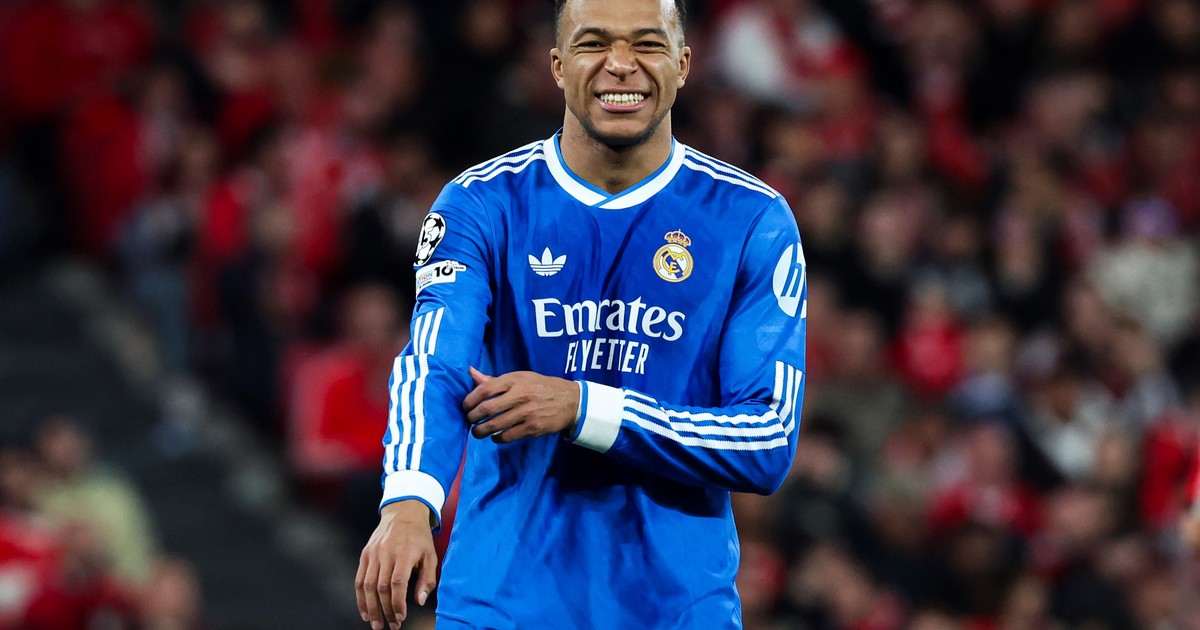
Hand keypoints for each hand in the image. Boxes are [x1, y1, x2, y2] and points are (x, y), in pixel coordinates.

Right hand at [355, 501, 437, 628]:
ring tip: (376, 624)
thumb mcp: (431, 555)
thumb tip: (419, 601)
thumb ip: (427, 579)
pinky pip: (359, 579)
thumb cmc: (420, 537)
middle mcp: (386, 554)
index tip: (401, 617)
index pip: (397, 583)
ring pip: (368, 586)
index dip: (397, 603)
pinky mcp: (365, 554)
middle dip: (385, 610)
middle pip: (381, 587)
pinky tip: (365, 612)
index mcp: (405, 554)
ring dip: (371, 608)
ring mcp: (373, 554)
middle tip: (391, 626)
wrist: (403, 514)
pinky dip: (360, 598)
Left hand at [462, 367, 579, 442]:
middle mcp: (520, 395)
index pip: (485, 389)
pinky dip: (497, 438)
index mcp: (514, 380)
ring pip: (495, 425)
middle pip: (487, 409)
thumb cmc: (540, 387)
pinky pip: (508, 436)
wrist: (570, 400)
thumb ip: (494, 380)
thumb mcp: (520, 378)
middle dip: (472, 418)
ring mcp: (526, 412)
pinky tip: (495, 437)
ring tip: (477, 432)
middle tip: (469, 421)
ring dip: (481, 431)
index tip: (465, 406)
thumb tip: (471, 372)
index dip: (470, 399)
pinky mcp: (533, 428)